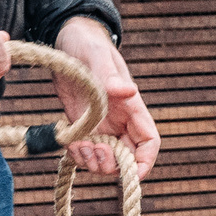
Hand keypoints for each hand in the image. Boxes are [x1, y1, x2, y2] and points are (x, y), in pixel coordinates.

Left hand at [55, 15, 160, 180]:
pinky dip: (77, 155)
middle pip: (126, 159)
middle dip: (111, 165)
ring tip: (78, 145)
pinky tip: (69, 142)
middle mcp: (120, 122)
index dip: (144, 163)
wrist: (66, 40)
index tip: (130, 175)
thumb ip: (111, 77)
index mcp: (132, 109)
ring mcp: (101, 126)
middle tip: (92, 149)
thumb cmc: (87, 44)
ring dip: (92, 162)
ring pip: (105, 160)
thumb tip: (128, 91)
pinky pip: (85, 152)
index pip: (149, 143)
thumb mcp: (97, 58)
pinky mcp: (83, 127)